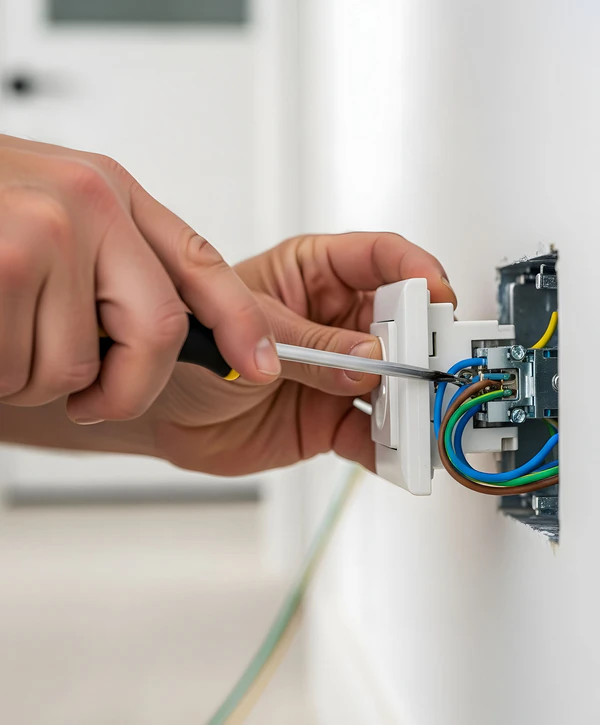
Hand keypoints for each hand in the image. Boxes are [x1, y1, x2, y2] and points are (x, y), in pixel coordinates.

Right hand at [0, 135, 277, 422]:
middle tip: (93, 397)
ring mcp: (46, 229)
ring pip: (75, 365)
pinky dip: (0, 372)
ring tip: (3, 334)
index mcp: (112, 195)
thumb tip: (175, 337)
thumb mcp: (56, 223)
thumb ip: (114, 270)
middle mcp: (90, 203)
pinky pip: (22, 368)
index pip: (203, 266)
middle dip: (125, 387)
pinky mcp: (3, 260)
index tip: (262, 370)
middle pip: (158, 331)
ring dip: (34, 377)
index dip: (242, 325)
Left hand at [148, 232, 456, 473]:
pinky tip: (399, 453)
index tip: (435, 293)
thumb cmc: (192, 343)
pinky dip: (391, 447)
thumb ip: (311, 346)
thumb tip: (368, 356)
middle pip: (402, 325)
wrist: (163, 410)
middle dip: (423, 345)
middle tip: (429, 364)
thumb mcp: (248, 329)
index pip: (379, 259)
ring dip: (413, 401)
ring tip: (418, 415)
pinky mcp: (332, 419)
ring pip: (395, 383)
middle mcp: (335, 322)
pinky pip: (373, 434)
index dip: (414, 271)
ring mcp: (338, 373)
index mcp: (314, 275)